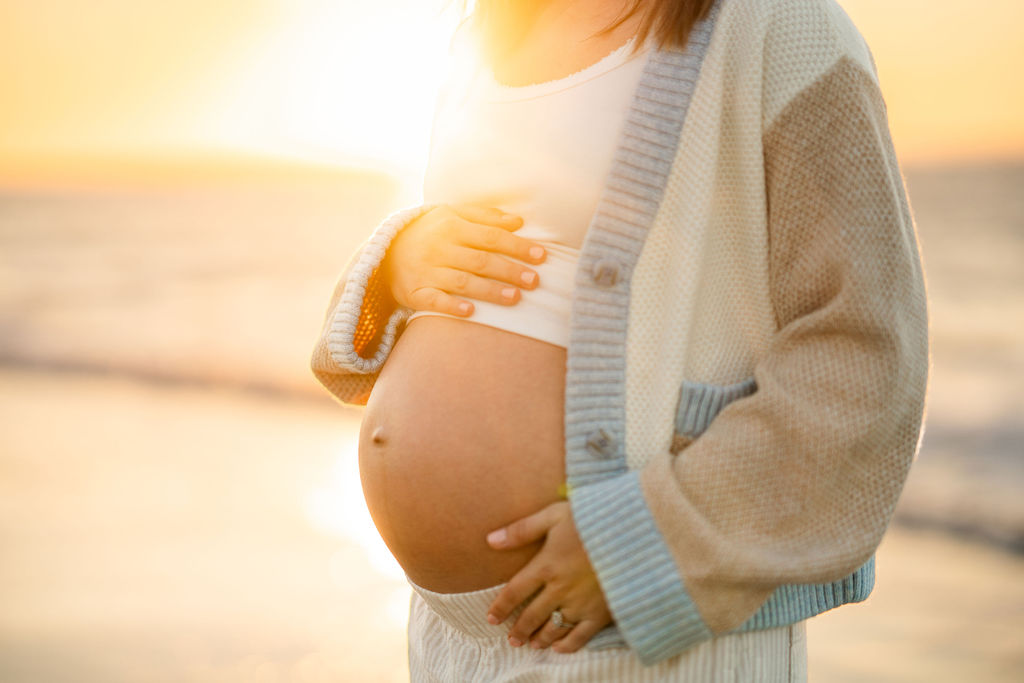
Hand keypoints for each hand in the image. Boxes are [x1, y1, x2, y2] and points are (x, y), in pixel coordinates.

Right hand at [382, 203, 546, 315]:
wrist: (384, 252)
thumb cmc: (429, 232)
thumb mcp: (451, 214)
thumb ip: (485, 216)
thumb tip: (518, 221)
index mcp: (451, 226)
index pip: (491, 237)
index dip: (517, 246)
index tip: (542, 256)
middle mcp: (439, 248)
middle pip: (481, 261)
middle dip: (510, 271)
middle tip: (535, 281)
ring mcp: (426, 272)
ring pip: (463, 282)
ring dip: (490, 291)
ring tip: (515, 298)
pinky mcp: (414, 293)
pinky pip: (433, 301)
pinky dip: (451, 306)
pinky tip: (470, 312)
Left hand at [485, 501, 611, 652]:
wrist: (634, 531)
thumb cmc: (592, 519)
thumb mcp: (555, 515)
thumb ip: (522, 529)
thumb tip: (490, 540)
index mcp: (546, 565)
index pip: (515, 592)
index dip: (501, 607)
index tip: (491, 618)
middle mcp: (560, 589)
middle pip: (532, 616)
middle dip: (518, 629)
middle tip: (510, 639)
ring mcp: (581, 603)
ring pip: (553, 629)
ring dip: (538, 638)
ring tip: (530, 644)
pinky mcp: (601, 613)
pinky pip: (580, 636)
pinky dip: (567, 645)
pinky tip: (558, 647)